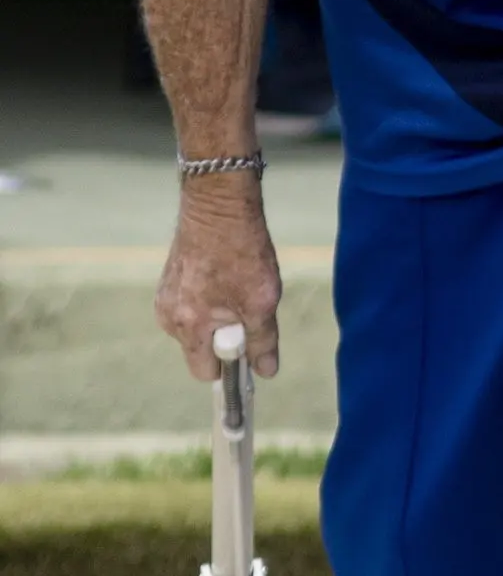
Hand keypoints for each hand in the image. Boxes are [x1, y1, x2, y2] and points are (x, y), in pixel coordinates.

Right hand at [155, 177, 281, 378]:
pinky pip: (192, 305)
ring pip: (198, 326)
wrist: (217, 203)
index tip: (249, 354)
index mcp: (187, 325)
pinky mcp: (169, 280)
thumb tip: (265, 371)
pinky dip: (210, 299)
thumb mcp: (261, 301)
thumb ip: (262, 341)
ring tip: (237, 286)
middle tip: (247, 310)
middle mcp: (167, 316)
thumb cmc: (240, 250)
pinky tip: (224, 274)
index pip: (205, 372)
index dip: (230, 368)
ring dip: (219, 317)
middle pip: (201, 349)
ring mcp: (165, 296)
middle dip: (226, 338)